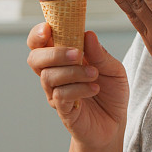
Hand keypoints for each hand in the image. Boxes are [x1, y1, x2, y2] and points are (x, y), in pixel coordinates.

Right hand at [27, 24, 128, 147]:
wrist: (116, 123)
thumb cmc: (111, 92)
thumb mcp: (114, 69)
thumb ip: (101, 54)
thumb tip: (88, 34)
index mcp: (63, 58)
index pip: (40, 42)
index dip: (38, 34)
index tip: (48, 28)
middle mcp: (55, 74)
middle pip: (35, 58)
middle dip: (54, 53)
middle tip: (77, 54)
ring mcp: (56, 93)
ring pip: (49, 76)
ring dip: (73, 72)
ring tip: (94, 74)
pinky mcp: (63, 110)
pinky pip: (61, 95)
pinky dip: (79, 89)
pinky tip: (94, 89)